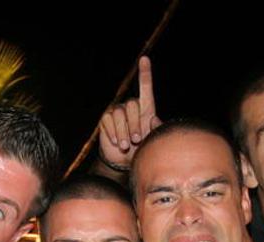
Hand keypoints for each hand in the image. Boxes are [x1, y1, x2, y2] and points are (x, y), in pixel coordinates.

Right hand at [98, 56, 160, 170]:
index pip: (145, 87)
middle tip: (137, 140)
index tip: (144, 59)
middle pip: (132, 105)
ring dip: (124, 131)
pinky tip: (116, 142)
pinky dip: (113, 133)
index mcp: (145, 108)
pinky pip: (108, 121)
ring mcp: (118, 112)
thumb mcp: (152, 139)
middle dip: (135, 124)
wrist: (125, 160)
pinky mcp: (107, 119)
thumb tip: (153, 119)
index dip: (145, 73)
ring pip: (120, 114)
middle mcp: (131, 107)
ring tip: (126, 145)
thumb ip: (156, 129)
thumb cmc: (142, 148)